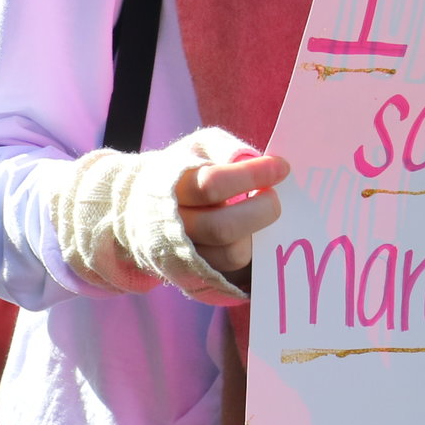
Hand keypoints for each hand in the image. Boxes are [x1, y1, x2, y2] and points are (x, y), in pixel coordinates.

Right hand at [177, 153, 289, 285]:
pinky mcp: (200, 277)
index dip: (252, 175)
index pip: (211, 185)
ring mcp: (184, 257)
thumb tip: (255, 159)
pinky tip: (256, 234)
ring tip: (262, 215)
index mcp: (167, 190)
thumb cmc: (181, 173)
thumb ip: (223, 147)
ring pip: (232, 255)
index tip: (281, 167)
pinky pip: (237, 274)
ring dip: (258, 235)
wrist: (143, 210)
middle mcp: (173, 227)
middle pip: (221, 228)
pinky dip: (254, 255)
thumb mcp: (195, 148)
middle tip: (274, 198)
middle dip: (261, 211)